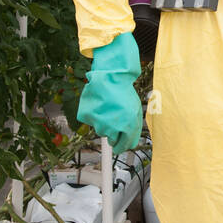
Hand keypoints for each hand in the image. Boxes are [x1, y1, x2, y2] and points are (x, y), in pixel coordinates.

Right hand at [77, 32, 143, 154]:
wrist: (110, 75)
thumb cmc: (124, 92)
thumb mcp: (135, 110)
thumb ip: (133, 129)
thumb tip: (129, 143)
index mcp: (128, 127)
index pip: (123, 146)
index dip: (122, 145)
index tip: (119, 145)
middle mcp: (112, 127)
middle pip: (112, 140)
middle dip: (114, 133)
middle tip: (115, 118)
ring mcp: (98, 122)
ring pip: (101, 130)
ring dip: (104, 122)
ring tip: (109, 106)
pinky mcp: (87, 116)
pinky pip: (91, 121)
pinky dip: (94, 114)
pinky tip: (100, 104)